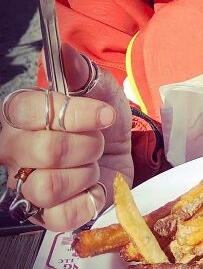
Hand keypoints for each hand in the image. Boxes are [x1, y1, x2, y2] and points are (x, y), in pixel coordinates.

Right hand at [0, 45, 133, 230]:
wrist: (122, 152)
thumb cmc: (101, 119)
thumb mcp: (98, 88)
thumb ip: (79, 71)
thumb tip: (62, 51)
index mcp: (18, 115)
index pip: (28, 110)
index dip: (74, 114)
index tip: (103, 115)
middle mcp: (14, 151)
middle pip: (43, 150)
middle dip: (86, 146)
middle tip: (98, 143)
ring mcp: (26, 185)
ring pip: (46, 186)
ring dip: (84, 174)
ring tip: (93, 167)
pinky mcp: (46, 215)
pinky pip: (58, 217)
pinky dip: (85, 203)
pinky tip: (91, 190)